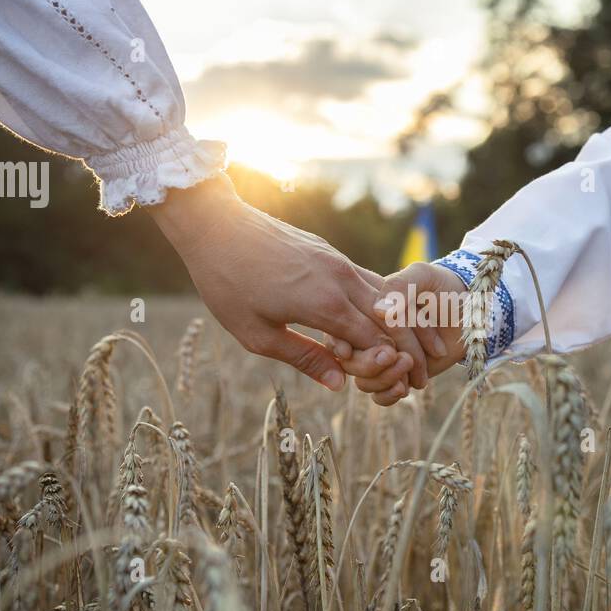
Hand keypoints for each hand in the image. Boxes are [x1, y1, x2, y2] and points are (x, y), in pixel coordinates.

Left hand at [151, 174, 430, 389]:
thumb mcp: (259, 336)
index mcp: (327, 305)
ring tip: (373, 349)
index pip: (378, 344)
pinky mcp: (333, 253)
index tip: (364, 380)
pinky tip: (357, 322)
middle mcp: (343, 280)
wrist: (216, 226)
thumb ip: (305, 359)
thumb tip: (340, 384)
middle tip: (382, 369)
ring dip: (388, 327)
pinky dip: (374, 306)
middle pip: (392, 322)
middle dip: (394, 349)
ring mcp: (340, 262)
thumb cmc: (229, 284)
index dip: (379, 367)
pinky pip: (369, 282)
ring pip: (386, 299)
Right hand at [327, 261, 468, 404]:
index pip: (340, 329)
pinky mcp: (397, 377)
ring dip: (382, 378)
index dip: (340, 342)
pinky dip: (388, 395)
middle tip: (394, 356)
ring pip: (363, 381)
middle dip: (368, 362)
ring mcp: (381, 359)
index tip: (349, 350)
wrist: (472, 312)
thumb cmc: (444, 288)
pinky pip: (379, 396)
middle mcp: (368, 336)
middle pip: (349, 360)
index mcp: (363, 309)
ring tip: (409, 366)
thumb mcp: (423, 276)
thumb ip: (401, 286)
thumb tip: (379, 312)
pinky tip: (406, 387)